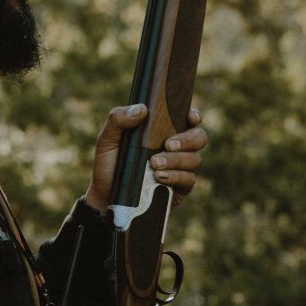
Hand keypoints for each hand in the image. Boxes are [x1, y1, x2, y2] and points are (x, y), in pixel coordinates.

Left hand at [83, 104, 206, 212]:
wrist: (106, 197)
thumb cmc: (109, 165)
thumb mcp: (107, 139)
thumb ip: (118, 119)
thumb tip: (142, 109)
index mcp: (162, 132)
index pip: (187, 119)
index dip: (194, 116)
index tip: (191, 117)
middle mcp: (175, 149)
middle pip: (199, 138)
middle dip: (187, 139)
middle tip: (168, 144)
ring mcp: (179, 169)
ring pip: (194, 159)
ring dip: (177, 160)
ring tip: (154, 164)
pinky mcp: (179, 189)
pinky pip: (189, 180)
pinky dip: (176, 176)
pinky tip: (159, 177)